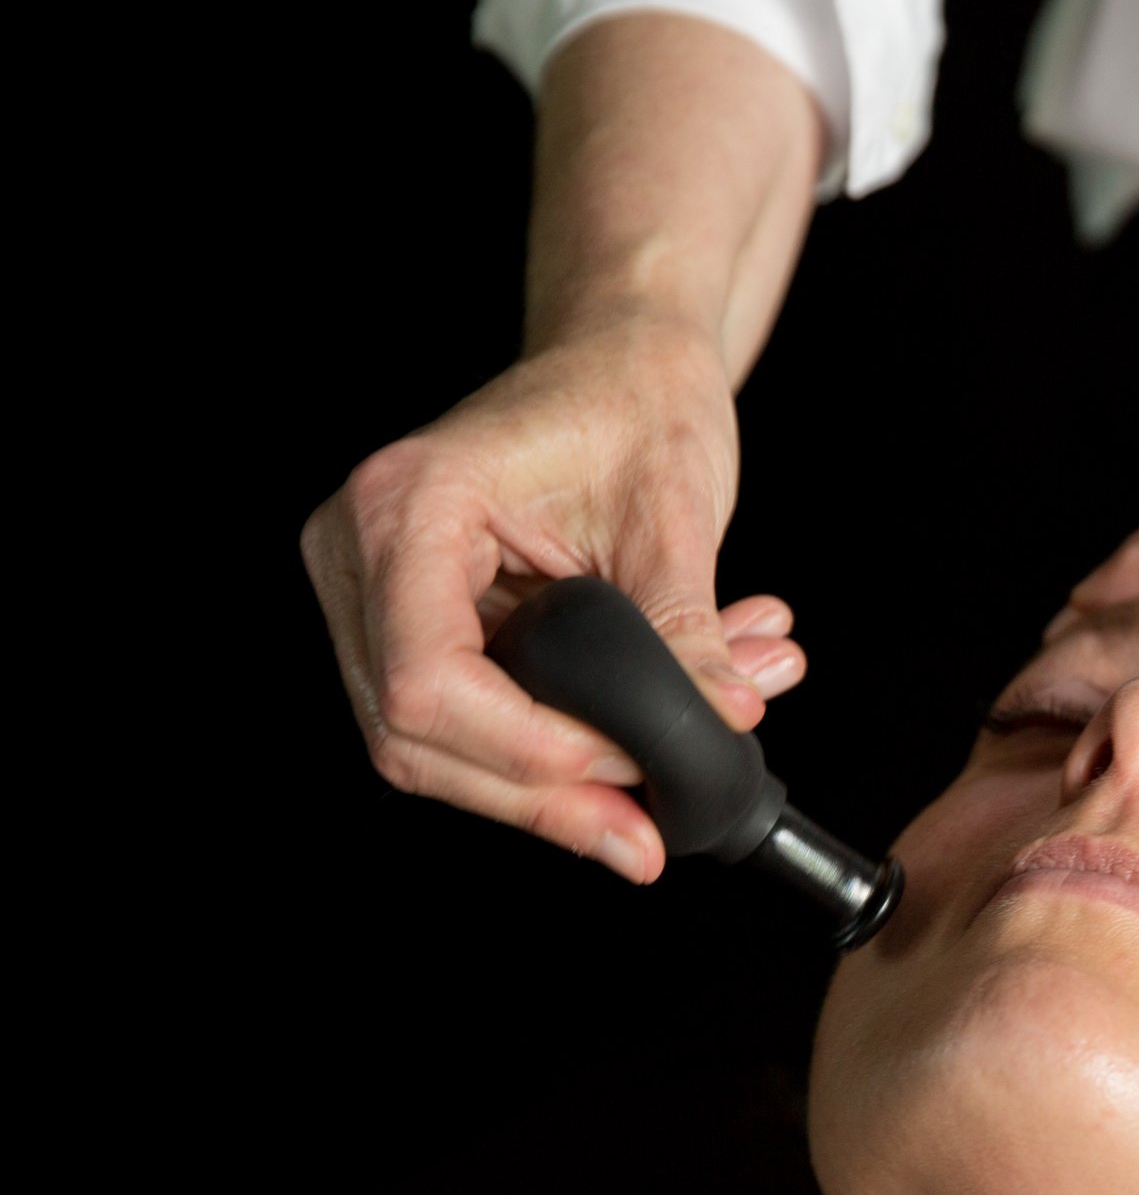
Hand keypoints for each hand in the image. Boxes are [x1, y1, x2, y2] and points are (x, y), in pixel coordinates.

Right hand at [300, 311, 806, 881]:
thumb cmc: (637, 399)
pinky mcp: (415, 623)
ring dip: (559, 784)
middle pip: (415, 736)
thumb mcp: (677, 513)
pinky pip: (468, 722)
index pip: (428, 679)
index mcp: (409, 502)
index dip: (528, 751)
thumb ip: (687, 630)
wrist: (624, 358)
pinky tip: (645, 742)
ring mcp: (373, 592)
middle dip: (544, 797)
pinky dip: (559, 749)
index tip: (630, 771)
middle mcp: (362, 550)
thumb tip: (721, 721)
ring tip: (673, 775)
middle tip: (647, 836)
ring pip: (436, 750)